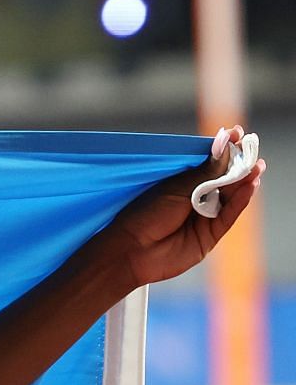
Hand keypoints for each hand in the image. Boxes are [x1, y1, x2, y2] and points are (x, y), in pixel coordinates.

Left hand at [99, 125, 265, 289]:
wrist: (130, 250)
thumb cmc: (144, 215)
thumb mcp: (176, 188)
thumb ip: (205, 171)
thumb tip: (225, 143)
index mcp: (184, 182)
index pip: (210, 161)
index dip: (224, 148)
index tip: (236, 133)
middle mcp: (197, 197)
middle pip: (225, 178)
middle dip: (240, 163)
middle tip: (251, 150)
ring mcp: (205, 216)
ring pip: (231, 196)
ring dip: (244, 180)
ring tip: (255, 167)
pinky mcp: (210, 234)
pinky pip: (229, 215)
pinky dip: (240, 200)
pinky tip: (249, 186)